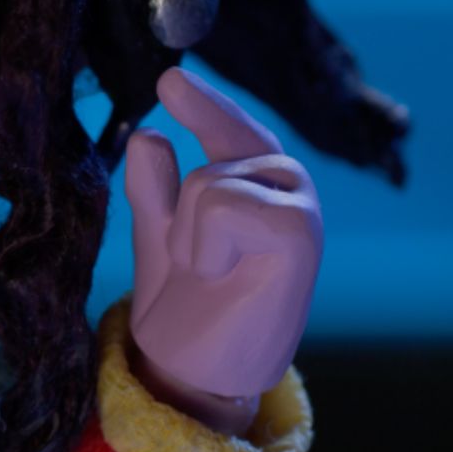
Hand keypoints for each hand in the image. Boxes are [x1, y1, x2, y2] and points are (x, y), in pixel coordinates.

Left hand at [120, 68, 322, 431]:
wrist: (193, 373)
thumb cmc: (184, 308)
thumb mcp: (159, 234)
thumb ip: (153, 187)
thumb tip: (149, 135)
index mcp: (258, 184)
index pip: (232, 130)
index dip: (204, 103)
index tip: (168, 78)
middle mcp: (288, 189)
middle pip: (211, 161)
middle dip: (183, 216)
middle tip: (199, 268)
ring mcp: (302, 209)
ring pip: (211, 183)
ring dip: (192, 238)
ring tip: (212, 276)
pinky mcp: (302, 234)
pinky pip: (224, 205)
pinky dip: (207, 247)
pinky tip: (228, 279)